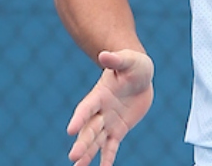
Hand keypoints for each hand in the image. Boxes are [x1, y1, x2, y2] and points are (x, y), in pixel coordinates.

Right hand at [66, 49, 154, 165]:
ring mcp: (108, 122)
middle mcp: (100, 111)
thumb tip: (104, 55)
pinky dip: (107, 158)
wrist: (140, 75)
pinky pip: (111, 146)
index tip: (71, 130)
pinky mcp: (119, 130)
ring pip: (96, 141)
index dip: (79, 118)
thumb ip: (116, 60)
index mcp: (99, 95)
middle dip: (82, 143)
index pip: (87, 108)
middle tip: (73, 157)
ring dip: (88, 154)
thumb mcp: (128, 61)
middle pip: (89, 129)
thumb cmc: (132, 65)